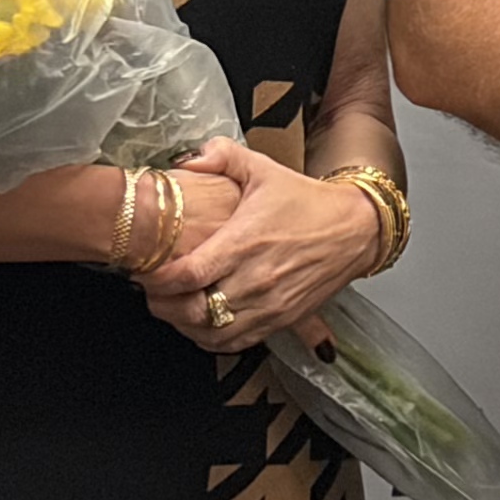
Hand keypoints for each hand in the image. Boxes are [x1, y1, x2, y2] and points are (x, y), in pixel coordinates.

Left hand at [147, 144, 381, 351]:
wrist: (355, 229)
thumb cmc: (307, 201)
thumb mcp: (263, 169)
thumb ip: (221, 156)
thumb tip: (185, 160)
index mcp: (246, 241)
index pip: (188, 274)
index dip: (157, 279)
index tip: (144, 271)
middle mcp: (256, 279)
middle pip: (193, 310)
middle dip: (162, 304)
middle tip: (150, 290)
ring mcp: (269, 305)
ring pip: (211, 333)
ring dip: (183, 325)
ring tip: (171, 307)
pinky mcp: (281, 321)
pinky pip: (236, 343)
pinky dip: (210, 339)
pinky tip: (200, 323)